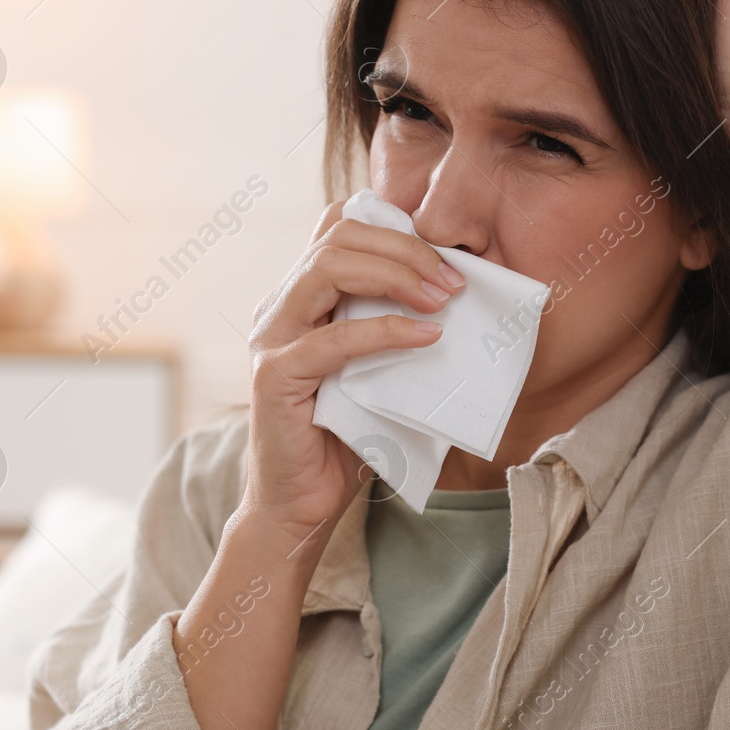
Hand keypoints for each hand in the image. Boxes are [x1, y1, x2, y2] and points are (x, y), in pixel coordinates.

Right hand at [239, 202, 465, 543]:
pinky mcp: (277, 377)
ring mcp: (273, 338)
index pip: (338, 224)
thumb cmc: (345, 436)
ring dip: (397, 274)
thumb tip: (456, 293)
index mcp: (301, 296)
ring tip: (443, 299)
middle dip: (406, 247)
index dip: (392, 226)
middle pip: (338, 235)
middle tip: (454, 281)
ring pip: (329, 267)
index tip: (443, 256)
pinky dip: (386, 331)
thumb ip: (392, 324)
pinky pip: (334, 339)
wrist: (301, 505)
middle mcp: (280, 306)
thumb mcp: (375, 367)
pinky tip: (426, 338)